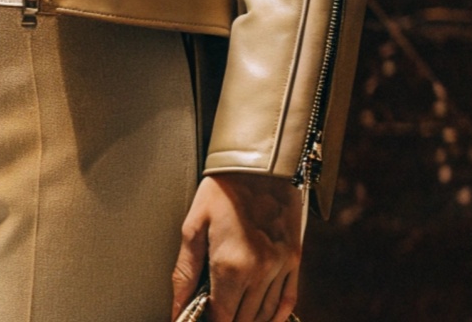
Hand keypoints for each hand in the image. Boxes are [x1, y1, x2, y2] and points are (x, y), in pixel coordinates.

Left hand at [171, 173, 304, 321]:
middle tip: (213, 316)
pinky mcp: (294, 259)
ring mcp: (280, 266)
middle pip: (243, 319)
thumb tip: (177, 307)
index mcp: (230, 265)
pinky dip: (276, 314)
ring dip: (249, 321)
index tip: (200, 321)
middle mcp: (259, 271)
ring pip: (264, 313)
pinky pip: (288, 298)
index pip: (221, 317)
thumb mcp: (193, 228)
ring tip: (234, 318)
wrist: (259, 166)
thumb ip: (185, 273)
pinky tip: (265, 319)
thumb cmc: (221, 192)